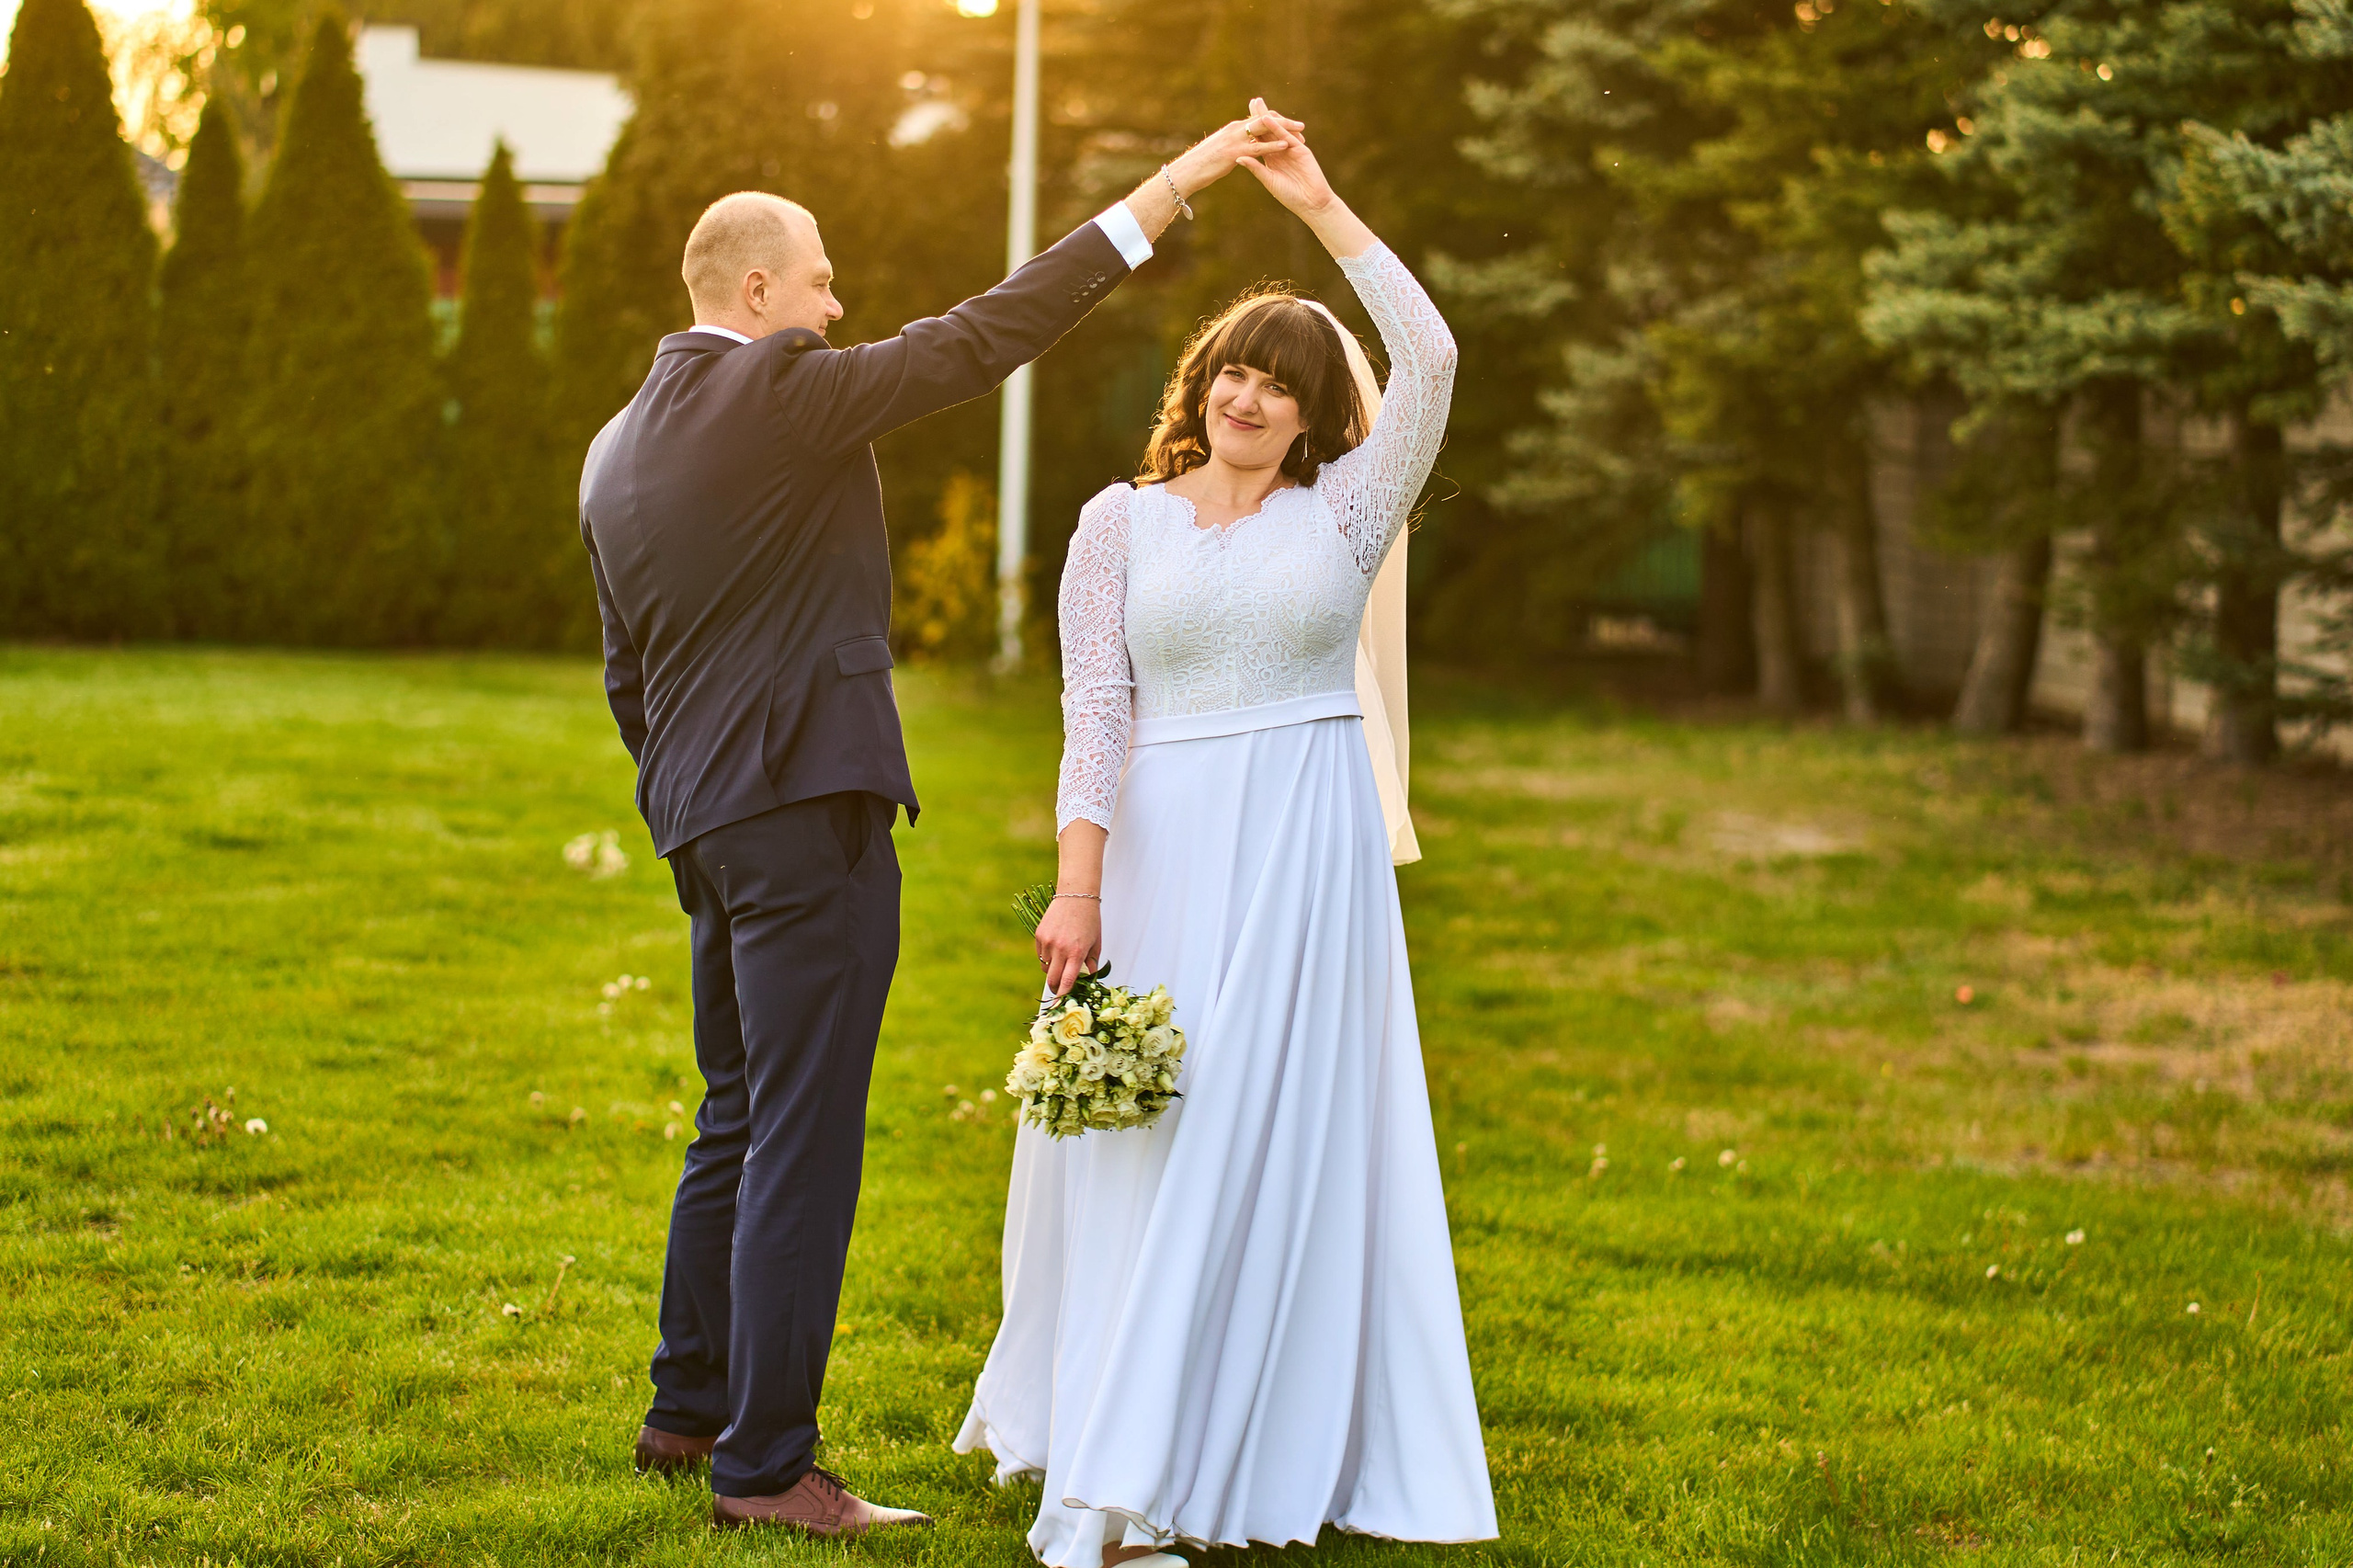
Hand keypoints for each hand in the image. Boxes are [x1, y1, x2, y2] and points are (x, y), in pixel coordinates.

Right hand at [1036, 894, 1102, 997]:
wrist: (1076, 895)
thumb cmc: (1089, 919)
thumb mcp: (1096, 942)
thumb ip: (1092, 962)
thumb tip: (1088, 977)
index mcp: (1077, 952)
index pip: (1067, 981)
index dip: (1063, 994)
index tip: (1060, 1002)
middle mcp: (1060, 949)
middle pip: (1052, 979)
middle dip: (1055, 987)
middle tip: (1059, 988)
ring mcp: (1048, 942)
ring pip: (1045, 967)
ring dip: (1051, 969)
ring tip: (1061, 959)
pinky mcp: (1039, 935)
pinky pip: (1040, 954)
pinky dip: (1046, 956)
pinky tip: (1055, 946)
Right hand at [1167, 105, 1305, 199]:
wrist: (1186, 171)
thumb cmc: (1201, 164)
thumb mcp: (1220, 151)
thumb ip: (1233, 146)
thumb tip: (1241, 148)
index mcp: (1233, 129)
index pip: (1258, 120)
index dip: (1275, 122)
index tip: (1290, 126)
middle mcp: (1235, 129)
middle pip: (1264, 120)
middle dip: (1284, 121)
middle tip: (1301, 126)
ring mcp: (1234, 139)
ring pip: (1264, 129)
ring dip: (1284, 129)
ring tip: (1301, 132)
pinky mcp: (1234, 152)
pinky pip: (1258, 147)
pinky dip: (1273, 145)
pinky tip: (1286, 145)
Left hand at [1236, 96, 1333, 216]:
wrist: (1311, 202)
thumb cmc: (1290, 195)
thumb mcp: (1269, 180)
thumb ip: (1256, 168)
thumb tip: (1238, 157)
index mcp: (1271, 159)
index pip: (1260, 140)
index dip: (1252, 129)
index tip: (1242, 118)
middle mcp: (1280, 151)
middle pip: (1268, 130)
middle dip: (1260, 116)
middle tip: (1252, 101)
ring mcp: (1291, 149)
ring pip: (1278, 130)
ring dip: (1268, 117)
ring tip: (1259, 104)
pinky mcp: (1300, 150)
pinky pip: (1287, 136)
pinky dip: (1278, 128)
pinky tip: (1269, 120)